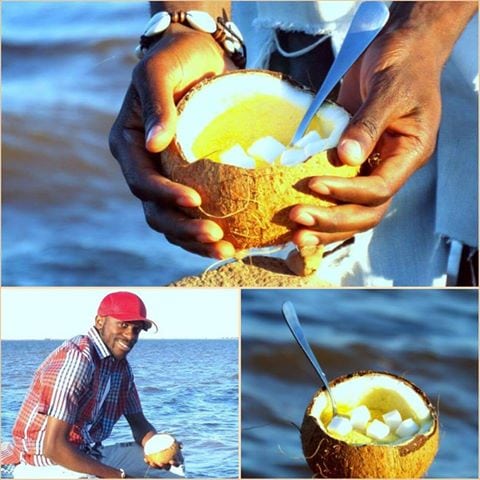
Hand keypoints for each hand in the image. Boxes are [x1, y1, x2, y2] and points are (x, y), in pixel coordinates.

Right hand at [109, 23, 235, 258]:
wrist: (200, 58)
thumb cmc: (178, 59)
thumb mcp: (161, 70)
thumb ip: (157, 103)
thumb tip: (154, 143)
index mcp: (128, 145)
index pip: (141, 181)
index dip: (165, 196)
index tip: (196, 201)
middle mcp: (143, 167)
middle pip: (155, 212)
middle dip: (184, 229)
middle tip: (217, 237)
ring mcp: (165, 179)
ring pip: (173, 222)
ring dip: (196, 241)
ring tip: (227, 249)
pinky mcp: (188, 183)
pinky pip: (192, 217)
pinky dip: (207, 232)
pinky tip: (232, 241)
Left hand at [144, 441, 183, 469]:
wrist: (156, 439)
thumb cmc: (166, 439)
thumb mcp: (172, 440)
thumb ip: (178, 443)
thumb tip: (181, 446)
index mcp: (174, 459)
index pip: (176, 464)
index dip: (175, 464)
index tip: (171, 461)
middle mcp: (167, 463)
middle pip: (167, 468)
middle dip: (165, 467)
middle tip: (162, 463)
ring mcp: (160, 464)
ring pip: (158, 467)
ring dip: (155, 466)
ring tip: (153, 463)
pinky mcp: (153, 463)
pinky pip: (150, 463)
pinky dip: (148, 462)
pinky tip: (146, 459)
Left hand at [289, 25, 441, 245]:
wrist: (398, 48)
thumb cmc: (401, 64)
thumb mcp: (388, 89)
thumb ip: (368, 123)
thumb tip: (346, 158)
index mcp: (409, 154)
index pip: (381, 189)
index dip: (346, 192)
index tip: (313, 184)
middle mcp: (392, 168)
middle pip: (367, 212)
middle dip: (332, 220)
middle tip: (297, 219)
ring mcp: (372, 167)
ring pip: (354, 211)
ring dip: (325, 225)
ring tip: (294, 233)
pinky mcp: (353, 162)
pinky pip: (339, 193)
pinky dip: (321, 207)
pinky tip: (297, 216)